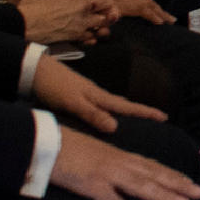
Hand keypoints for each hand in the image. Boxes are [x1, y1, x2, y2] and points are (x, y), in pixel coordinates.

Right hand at [11, 0, 112, 46]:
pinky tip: (86, 31)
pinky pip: (93, 36)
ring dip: (100, 20)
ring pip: (102, 21)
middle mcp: (84, 6)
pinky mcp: (77, 36)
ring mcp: (82, 22)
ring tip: (92, 19)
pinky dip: (92, 34)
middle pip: (106, 5)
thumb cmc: (34, 2)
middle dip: (104, 5)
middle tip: (97, 7)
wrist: (24, 24)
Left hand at [33, 58, 162, 134]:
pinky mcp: (79, 95)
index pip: (128, 107)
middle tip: (159, 118)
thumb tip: (116, 128)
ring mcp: (89, 94)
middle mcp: (97, 95)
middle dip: (142, 112)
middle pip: (125, 105)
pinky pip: (103, 106)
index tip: (165, 117)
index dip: (146, 112)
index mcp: (99, 97)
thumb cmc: (53, 87)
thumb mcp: (72, 102)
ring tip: (139, 118)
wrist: (35, 71)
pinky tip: (108, 114)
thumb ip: (93, 115)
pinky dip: (112, 110)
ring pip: (114, 105)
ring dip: (128, 111)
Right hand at [48, 127, 199, 199]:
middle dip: (178, 184)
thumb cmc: (64, 147)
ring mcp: (107, 173)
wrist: (43, 142)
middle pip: (154, 174)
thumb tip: (114, 171)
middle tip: (199, 194)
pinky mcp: (92, 184)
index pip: (151, 165)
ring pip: (142, 186)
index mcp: (118, 155)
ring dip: (164, 196)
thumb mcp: (92, 153)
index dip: (171, 174)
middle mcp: (118, 162)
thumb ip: (106, 162)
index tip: (188, 181)